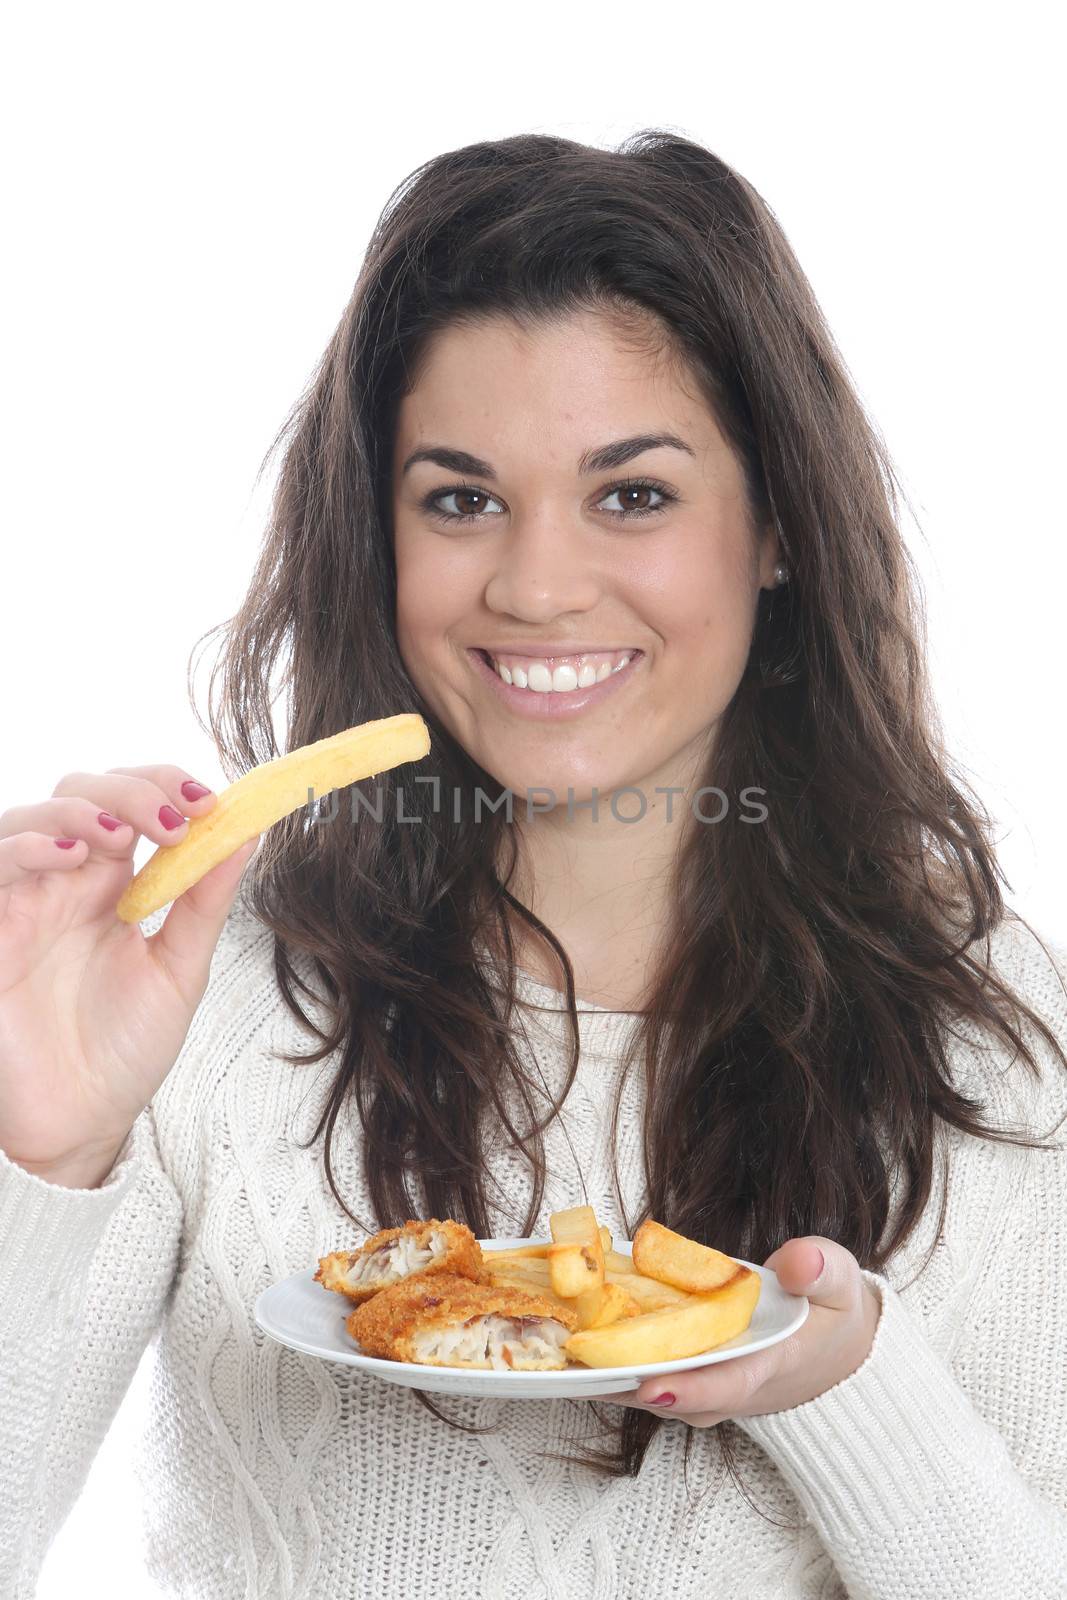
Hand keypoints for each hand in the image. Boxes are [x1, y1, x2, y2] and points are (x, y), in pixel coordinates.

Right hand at [0, 764, 258, 1182]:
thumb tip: (249, 831)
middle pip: (83, 792)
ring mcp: (24, 903)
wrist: (77, 1124)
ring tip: (122, 838)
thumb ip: (205, 902)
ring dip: (82, 809)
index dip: (166, 786)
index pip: (133, 802)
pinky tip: (72, 855)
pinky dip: (28, 845)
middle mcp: (66, 883)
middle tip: (175, 820)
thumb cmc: (122, 1051)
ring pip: (33, 817)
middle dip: (131, 789)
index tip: (210, 803)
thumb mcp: (178, 970)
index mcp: (114, 886)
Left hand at [581, 1238, 881, 1426]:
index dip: (686, 1388)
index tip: (648, 1384)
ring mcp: (704, 1390)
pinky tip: (573, 1329)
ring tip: (557, 1344)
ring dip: (604, 1370)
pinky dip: (610, 1356)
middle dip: (621, 1377)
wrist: (838, 1352)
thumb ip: (820, 1270)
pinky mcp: (686, 1379)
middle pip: (668, 1393)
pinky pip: (643, 1374)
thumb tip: (797, 1261)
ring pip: (647, 1389)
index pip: (726, 1386)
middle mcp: (728, 1390)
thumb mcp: (840, 1282)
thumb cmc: (833, 1311)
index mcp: (768, 1368)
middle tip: (572, 1354)